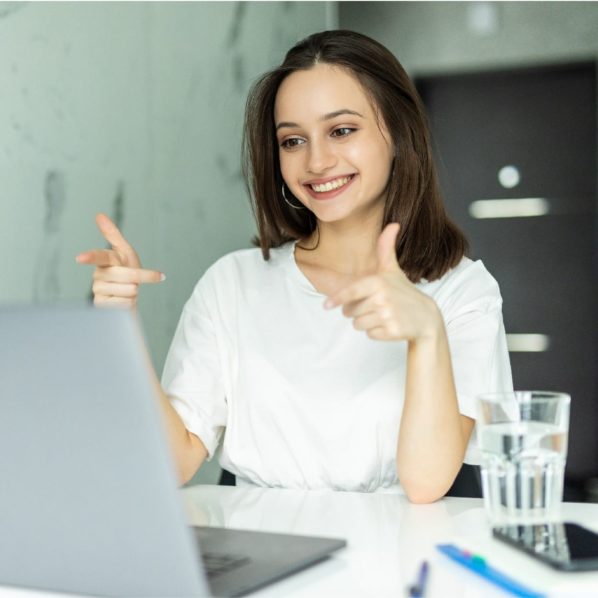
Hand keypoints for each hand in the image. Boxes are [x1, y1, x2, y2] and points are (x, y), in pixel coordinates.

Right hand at [76, 213, 163, 307]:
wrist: (126, 297)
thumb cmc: (126, 271)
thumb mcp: (124, 253)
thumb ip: (112, 235)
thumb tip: (99, 215)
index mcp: (105, 261)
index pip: (99, 257)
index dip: (90, 257)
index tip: (80, 258)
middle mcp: (98, 275)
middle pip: (128, 275)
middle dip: (142, 277)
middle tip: (143, 279)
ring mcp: (98, 291)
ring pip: (129, 290)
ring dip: (134, 292)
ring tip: (127, 291)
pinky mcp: (102, 306)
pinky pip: (125, 303)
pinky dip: (130, 303)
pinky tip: (122, 301)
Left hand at [324, 223, 440, 341]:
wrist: (426, 317)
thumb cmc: (403, 292)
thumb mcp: (392, 270)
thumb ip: (386, 248)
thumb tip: (393, 224)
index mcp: (378, 282)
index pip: (351, 292)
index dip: (337, 299)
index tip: (326, 306)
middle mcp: (382, 298)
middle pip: (351, 311)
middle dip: (358, 311)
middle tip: (374, 307)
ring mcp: (387, 316)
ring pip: (358, 325)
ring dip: (366, 323)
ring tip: (382, 315)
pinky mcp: (391, 331)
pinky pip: (370, 335)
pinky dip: (376, 333)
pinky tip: (388, 325)